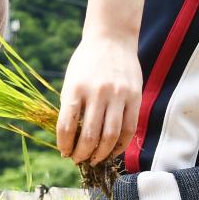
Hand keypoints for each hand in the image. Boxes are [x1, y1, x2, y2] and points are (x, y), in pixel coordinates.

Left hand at [57, 33, 142, 165]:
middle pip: (90, 136)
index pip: (67, 126)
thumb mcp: (71, 80)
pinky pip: (129, 128)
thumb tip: (70, 139)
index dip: (64, 145)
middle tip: (79, 160)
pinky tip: (112, 150)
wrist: (112, 39)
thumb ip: (71, 106)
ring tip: (94, 159)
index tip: (64, 153)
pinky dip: (120, 144)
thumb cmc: (87, 62)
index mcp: (76, 88)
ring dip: (101, 154)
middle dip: (82, 154)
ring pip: (110, 136)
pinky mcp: (134, 97)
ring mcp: (118, 95)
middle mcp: (97, 92)